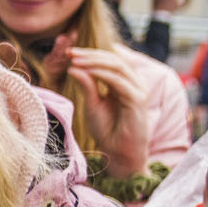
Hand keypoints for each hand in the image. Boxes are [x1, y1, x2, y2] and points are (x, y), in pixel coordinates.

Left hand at [49, 36, 155, 178]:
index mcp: (125, 82)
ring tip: (74, 60)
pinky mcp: (137, 99)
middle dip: (90, 54)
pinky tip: (85, 71)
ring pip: (117, 66)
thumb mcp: (92, 104)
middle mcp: (134, 83)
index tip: (69, 53)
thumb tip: (73, 66)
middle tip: (70, 53)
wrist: (119, 154)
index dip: (90, 54)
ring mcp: (138, 90)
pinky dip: (100, 73)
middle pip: (114, 59)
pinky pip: (118, 81)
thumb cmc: (107, 131)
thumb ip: (87, 85)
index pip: (110, 60)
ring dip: (94, 61)